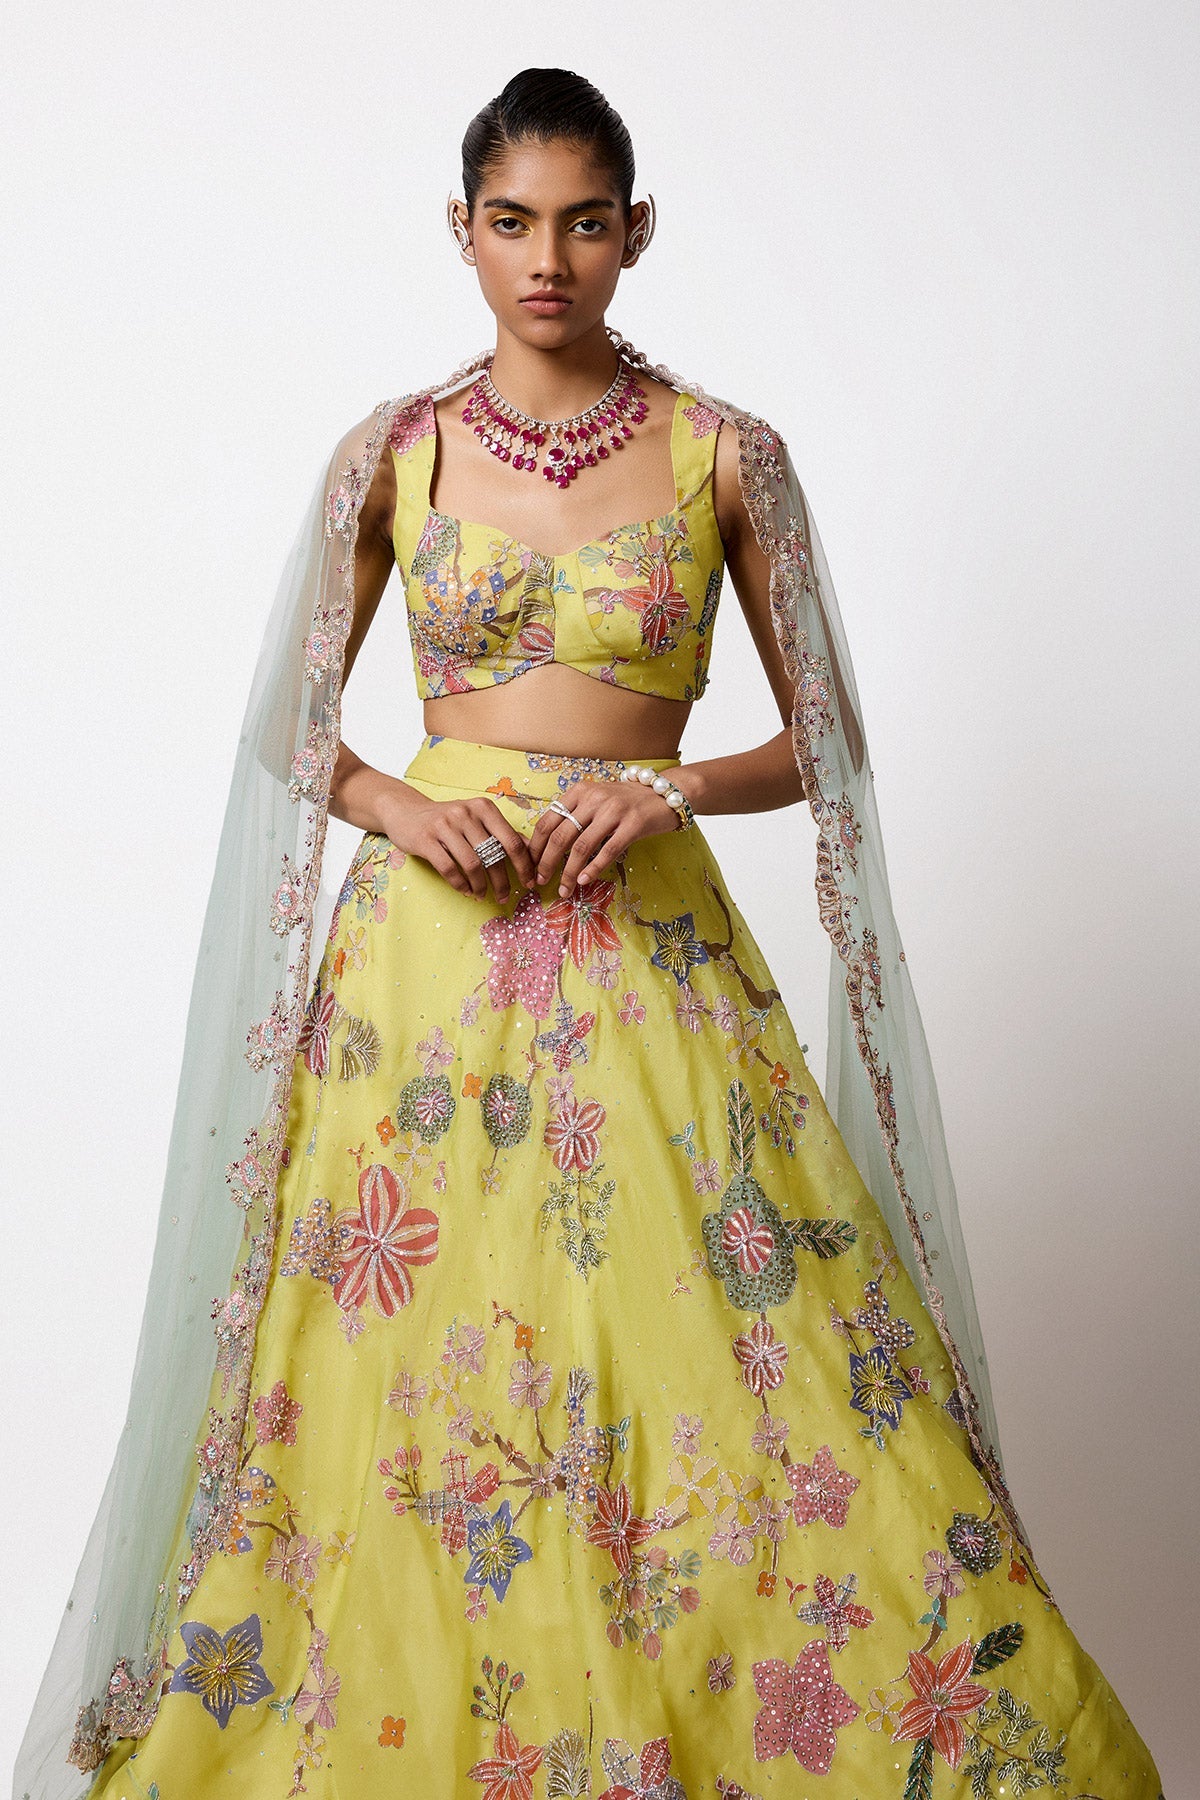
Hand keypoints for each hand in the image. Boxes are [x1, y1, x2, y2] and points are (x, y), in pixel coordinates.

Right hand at [381, 793, 537, 904]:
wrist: (406, 811)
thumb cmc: (448, 820)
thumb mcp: (476, 819)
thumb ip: (502, 832)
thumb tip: (533, 850)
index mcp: (483, 807)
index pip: (511, 840)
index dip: (524, 865)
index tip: (529, 882)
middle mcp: (466, 813)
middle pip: (493, 855)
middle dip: (502, 882)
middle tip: (504, 897)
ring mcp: (444, 825)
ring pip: (472, 864)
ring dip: (480, 886)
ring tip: (481, 895)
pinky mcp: (426, 839)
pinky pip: (449, 869)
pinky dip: (460, 884)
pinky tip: (465, 891)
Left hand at [526, 776, 682, 898]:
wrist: (664, 794)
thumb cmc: (626, 801)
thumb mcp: (596, 799)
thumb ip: (575, 814)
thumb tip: (548, 846)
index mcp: (579, 791)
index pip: (547, 820)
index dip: (536, 846)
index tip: (530, 865)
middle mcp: (594, 798)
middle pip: (560, 835)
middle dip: (546, 862)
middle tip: (541, 881)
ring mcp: (614, 811)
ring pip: (581, 846)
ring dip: (568, 872)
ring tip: (564, 889)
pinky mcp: (633, 825)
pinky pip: (607, 851)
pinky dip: (592, 869)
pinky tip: (584, 881)